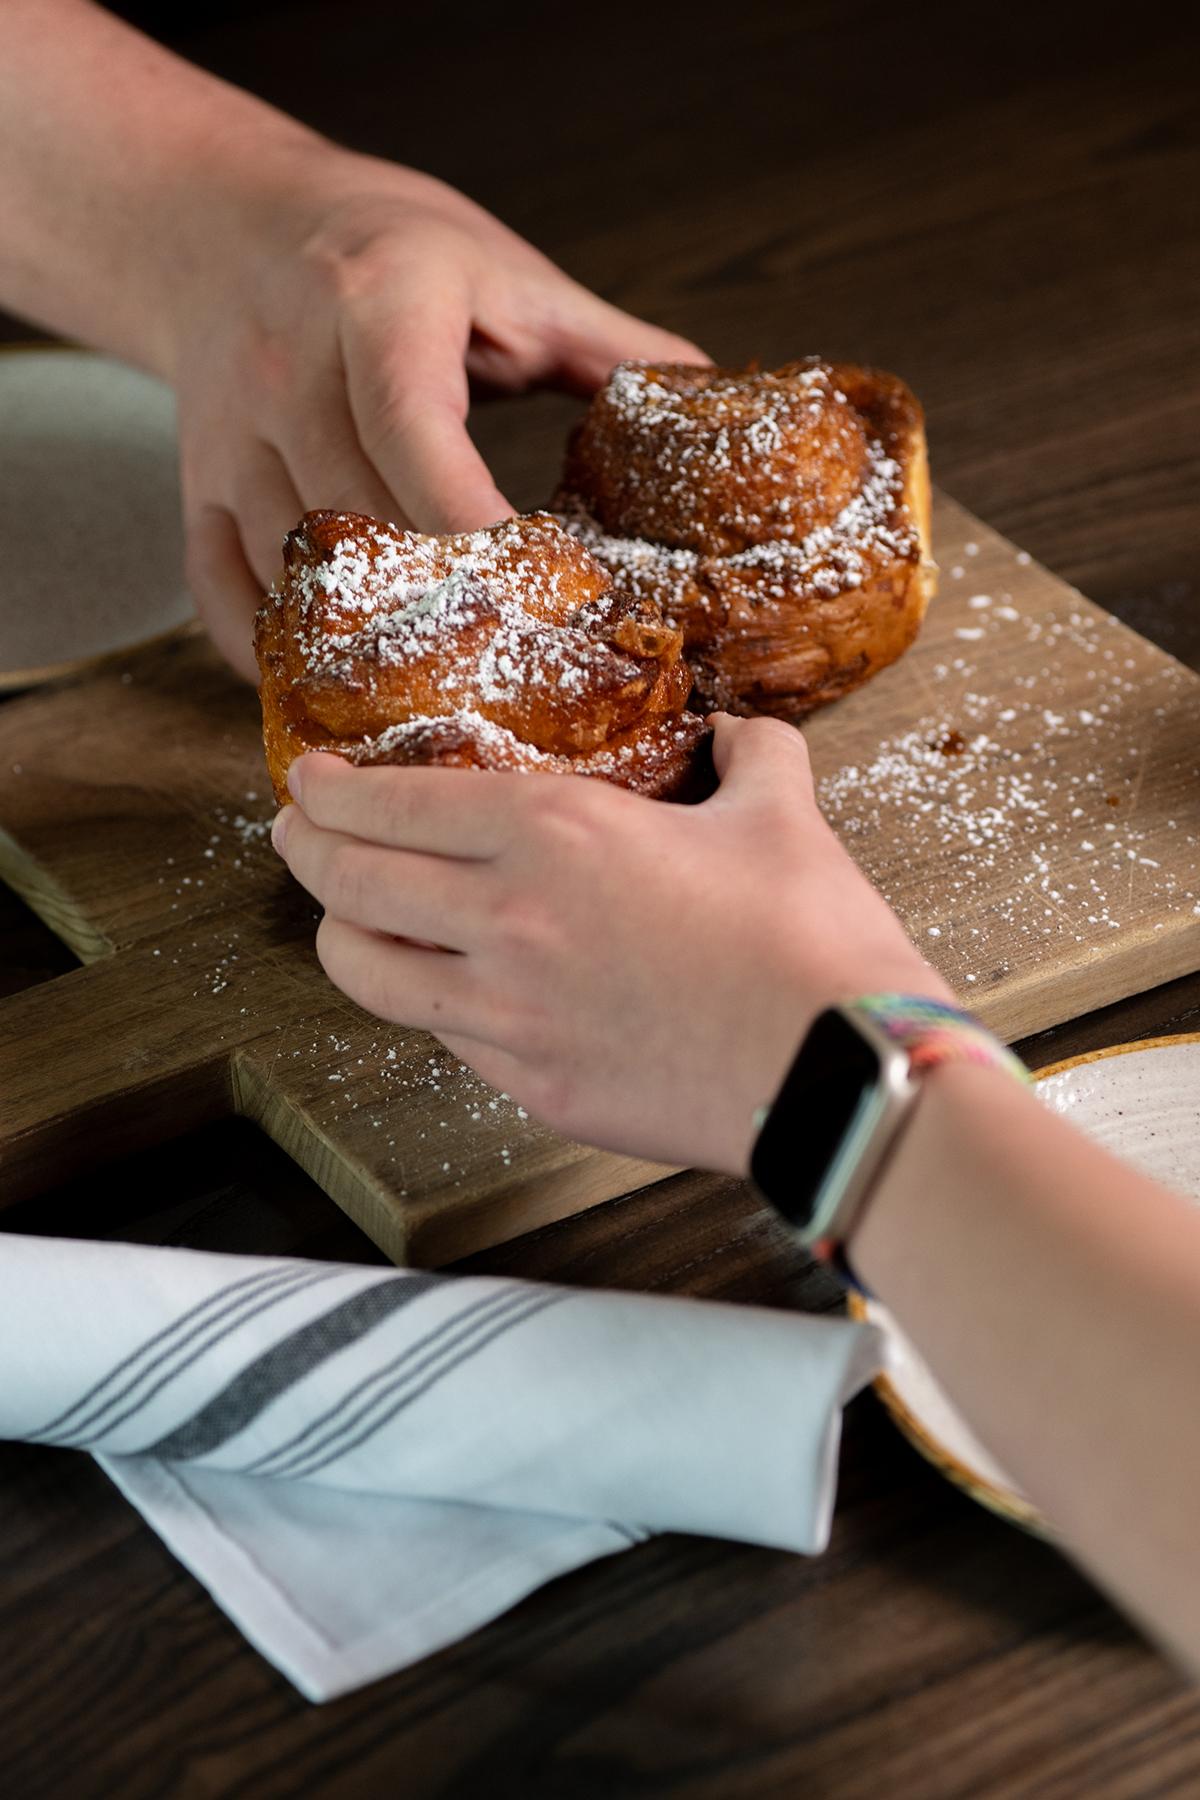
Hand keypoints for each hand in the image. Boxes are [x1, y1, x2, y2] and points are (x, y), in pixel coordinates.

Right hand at [162, 142, 705, 679]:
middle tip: (510, 663)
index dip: (465, 515)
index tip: (531, 585)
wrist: (230, 221)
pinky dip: (272, 646)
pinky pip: (221, 588)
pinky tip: (338, 679)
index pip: (411, 426)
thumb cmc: (385, 248)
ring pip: (287, 561)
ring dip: (358, 634)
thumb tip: (710, 400)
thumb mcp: (503, 271)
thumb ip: (605, 343)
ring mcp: (228, 433)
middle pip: (352, 510)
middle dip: (430, 593)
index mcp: (377, 306)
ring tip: (435, 693)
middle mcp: (286, 369)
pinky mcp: (194, 482)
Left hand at [271, 716, 950, 1173]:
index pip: (391, 806)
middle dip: (306, 850)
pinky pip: (439, 1035)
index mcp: (554, 833)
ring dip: (338, 934)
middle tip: (296, 833)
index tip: (307, 780)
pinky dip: (422, 1003)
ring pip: (365, 972)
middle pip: (349, 883)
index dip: (328, 791)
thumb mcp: (783, 814)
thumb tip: (740, 735)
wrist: (836, 1074)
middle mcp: (506, 920)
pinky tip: (440, 988)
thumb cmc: (811, 939)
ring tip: (342, 916)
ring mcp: (508, 1015)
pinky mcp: (530, 1085)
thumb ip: (752, 755)